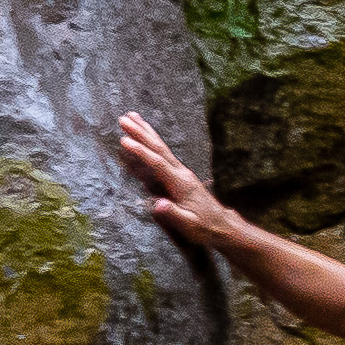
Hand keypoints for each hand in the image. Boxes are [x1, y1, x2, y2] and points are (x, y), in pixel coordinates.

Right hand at [109, 113, 250, 247]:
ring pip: (161, 148)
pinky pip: (163, 155)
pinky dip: (152, 143)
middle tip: (124, 118)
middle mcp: (180, 173)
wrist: (221, 225)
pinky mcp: (179, 175)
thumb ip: (173, 214)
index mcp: (180, 183)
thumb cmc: (204, 227)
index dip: (141, 152)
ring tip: (132, 117)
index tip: (124, 140)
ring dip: (146, 132)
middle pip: (159, 149)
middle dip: (141, 133)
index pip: (157, 164)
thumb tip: (158, 205)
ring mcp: (181, 172)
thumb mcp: (189, 225)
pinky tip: (145, 137)